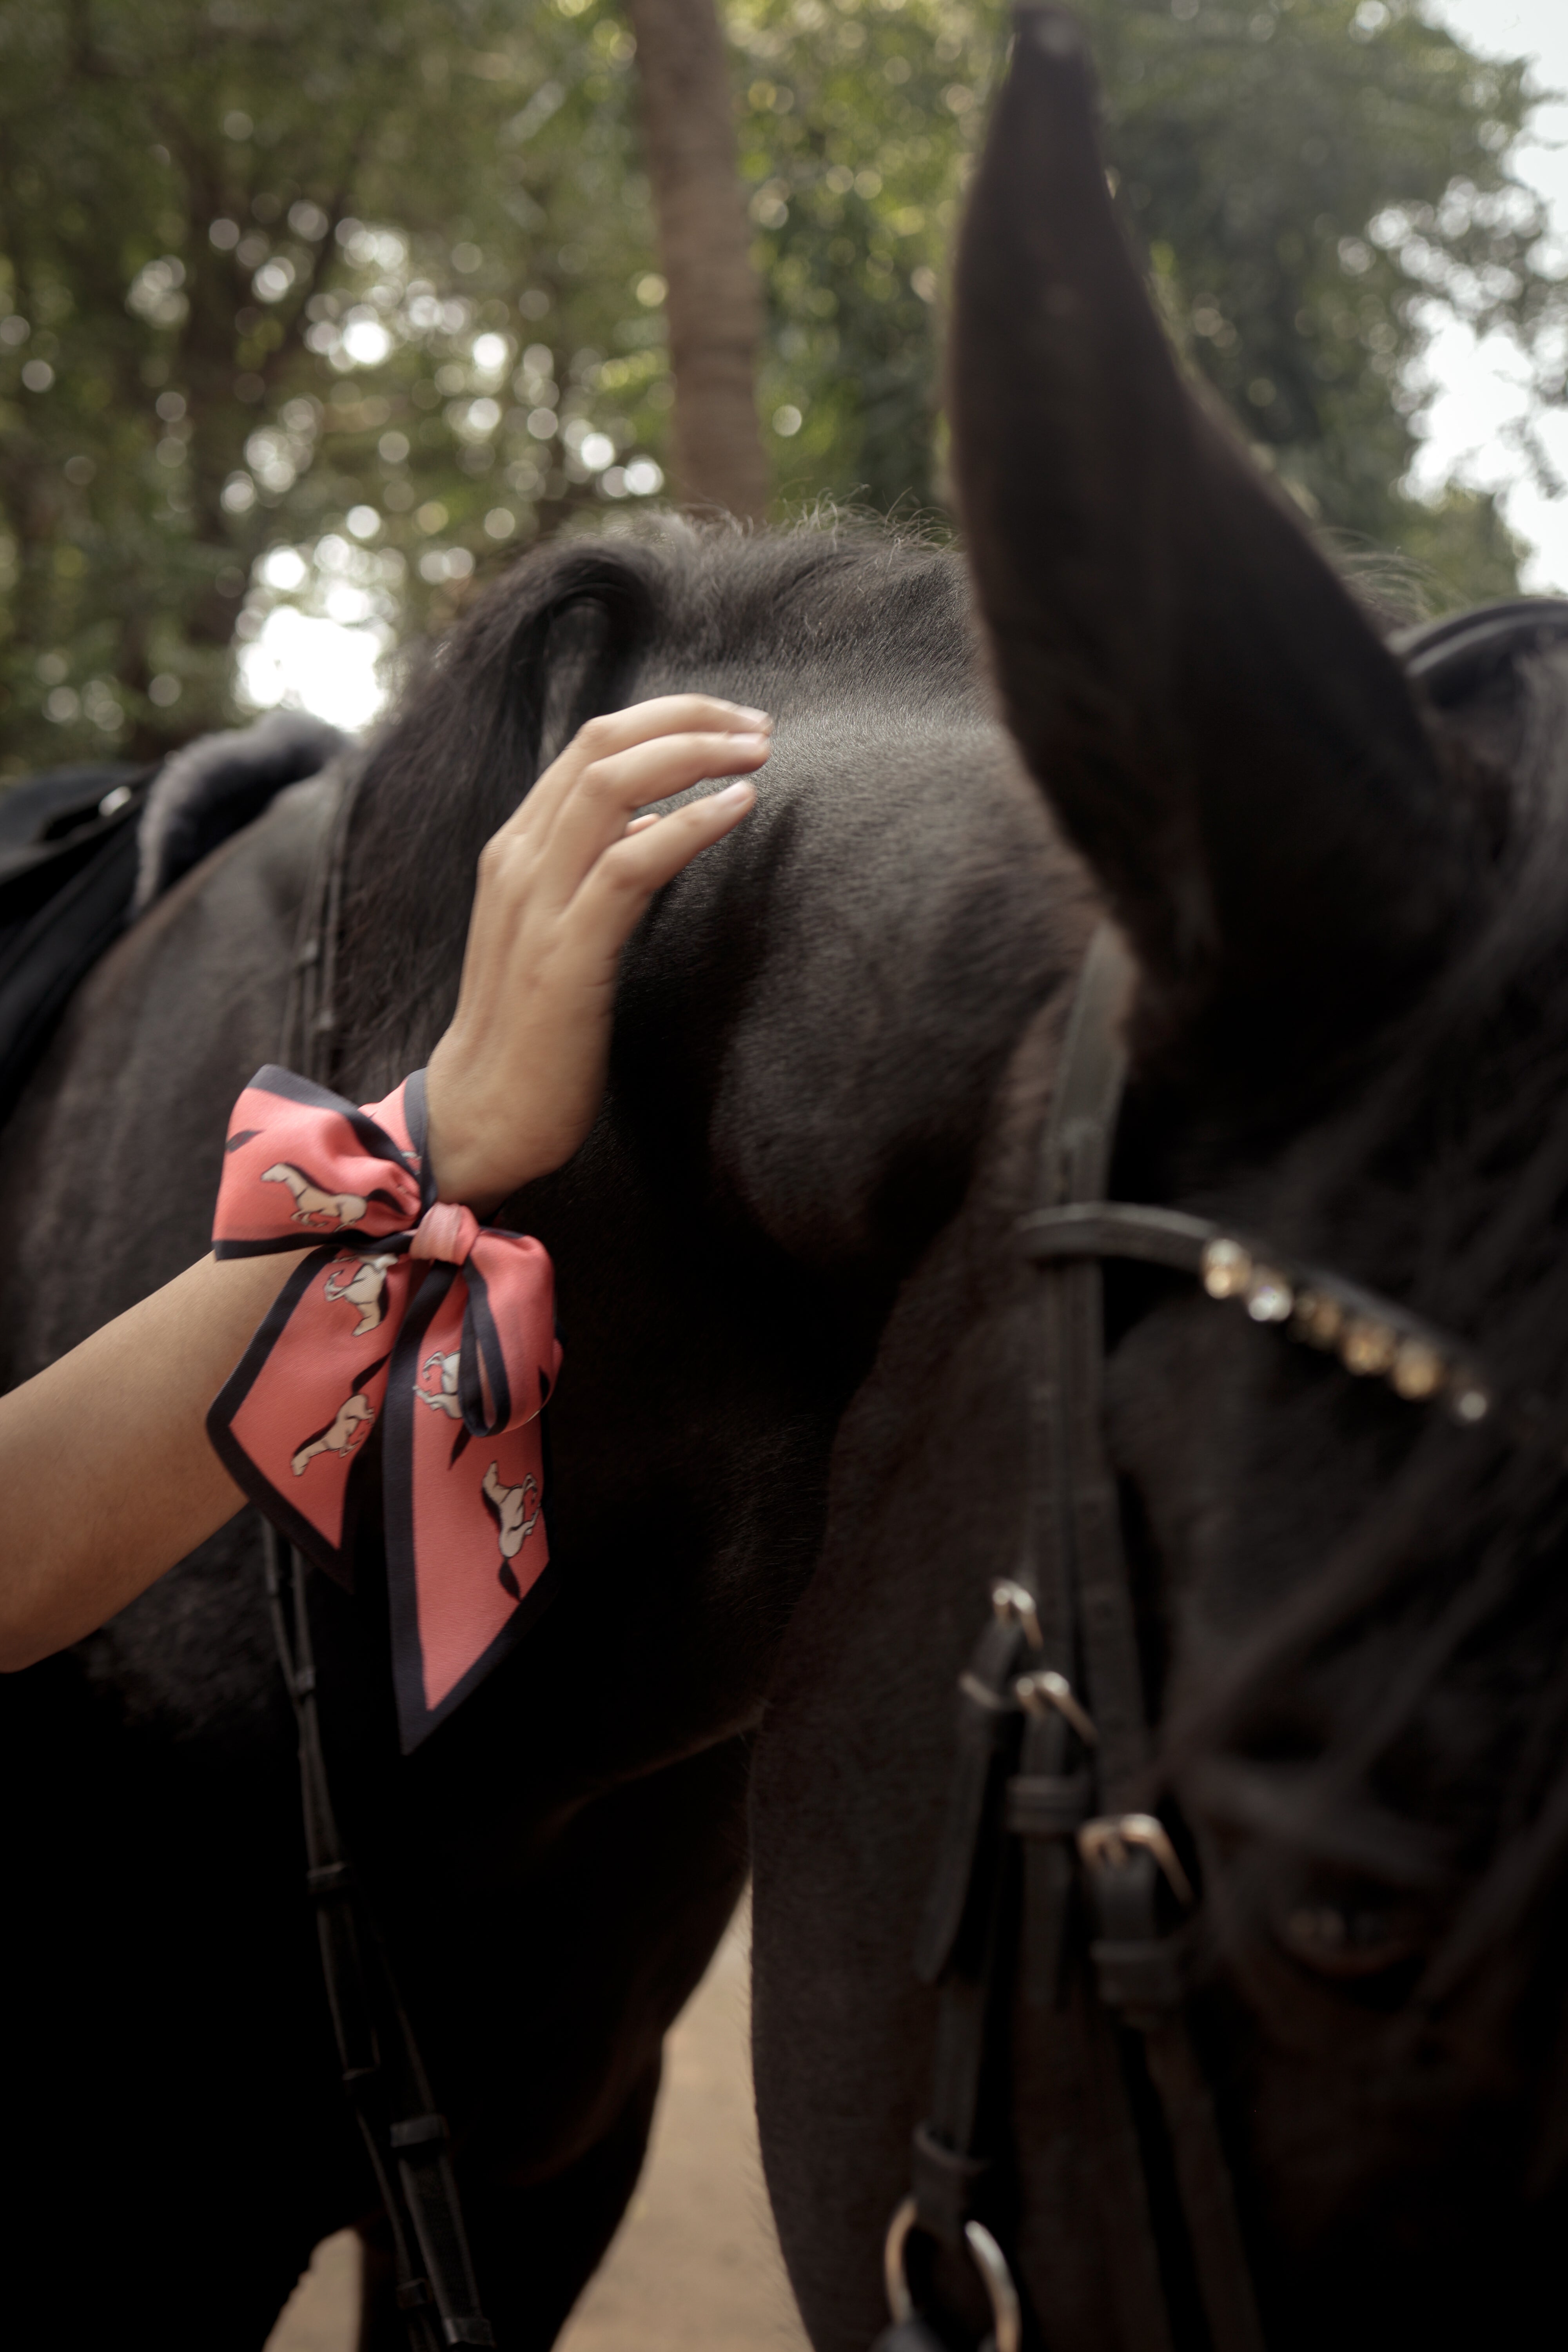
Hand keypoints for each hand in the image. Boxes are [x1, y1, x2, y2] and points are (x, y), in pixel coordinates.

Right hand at [424, 695, 769, 1213]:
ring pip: (613, 786)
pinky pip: (630, 865)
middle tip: (759, 726)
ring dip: (696, 757)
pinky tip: (738, 808)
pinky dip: (690, 826)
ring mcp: (538, 903)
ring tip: (757, 755)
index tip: (730, 725)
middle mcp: (520, 859)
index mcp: (518, 847)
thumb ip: (592, 866)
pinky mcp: (565, 954)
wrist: (483, 1111)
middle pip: (603, 744)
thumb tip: (646, 820)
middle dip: (688, 719)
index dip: (667, 719)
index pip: (591, 745)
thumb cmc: (532, 1026)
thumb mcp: (560, 925)